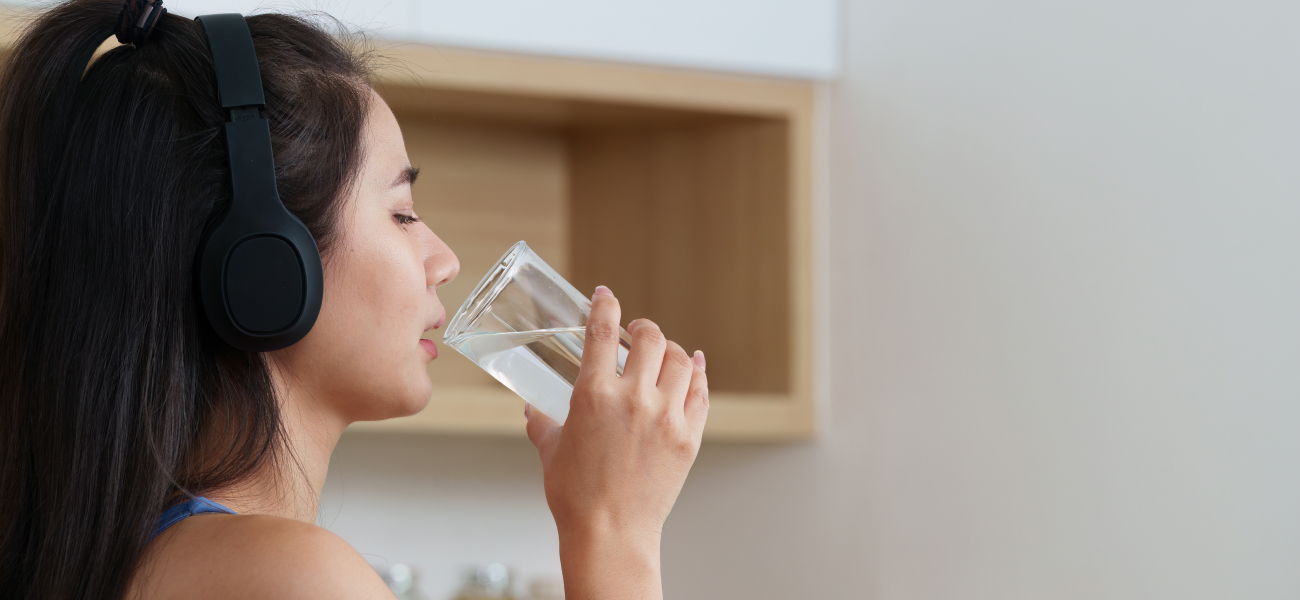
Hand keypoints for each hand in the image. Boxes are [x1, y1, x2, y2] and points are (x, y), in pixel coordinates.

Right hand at [524, 285, 708, 599]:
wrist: (609, 533)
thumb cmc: (575, 495)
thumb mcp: (551, 449)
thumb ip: (542, 420)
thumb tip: (533, 407)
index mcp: (593, 395)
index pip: (603, 331)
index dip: (605, 305)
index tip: (605, 295)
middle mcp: (634, 399)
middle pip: (652, 338)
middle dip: (644, 328)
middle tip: (638, 332)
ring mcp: (666, 417)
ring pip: (681, 361)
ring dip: (672, 350)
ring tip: (663, 353)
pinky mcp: (688, 437)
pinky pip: (700, 393)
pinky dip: (697, 374)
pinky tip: (693, 367)